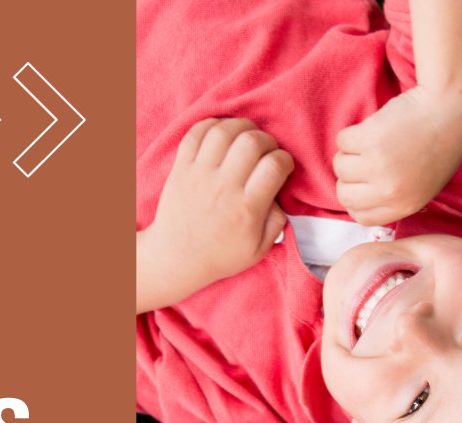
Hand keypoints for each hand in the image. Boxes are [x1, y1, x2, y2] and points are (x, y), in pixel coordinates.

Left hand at [140, 118, 292, 310]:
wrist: (176, 259)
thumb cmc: (220, 255)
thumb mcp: (259, 249)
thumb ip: (277, 222)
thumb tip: (280, 194)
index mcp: (247, 208)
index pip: (274, 166)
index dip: (285, 159)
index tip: (282, 166)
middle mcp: (223, 187)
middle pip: (252, 141)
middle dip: (267, 139)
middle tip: (266, 150)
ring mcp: (200, 175)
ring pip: (224, 131)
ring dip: (241, 126)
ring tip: (246, 136)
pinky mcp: (181, 168)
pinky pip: (195, 133)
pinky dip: (211, 125)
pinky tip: (222, 133)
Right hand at [333, 86, 461, 225]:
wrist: (450, 108)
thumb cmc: (439, 143)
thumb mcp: (423, 185)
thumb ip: (395, 197)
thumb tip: (361, 196)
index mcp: (405, 205)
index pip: (361, 217)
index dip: (356, 200)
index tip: (359, 185)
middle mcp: (389, 191)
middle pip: (344, 194)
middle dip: (349, 176)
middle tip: (366, 157)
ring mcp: (377, 166)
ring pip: (339, 165)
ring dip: (350, 151)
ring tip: (374, 139)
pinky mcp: (368, 141)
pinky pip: (343, 141)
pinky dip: (353, 132)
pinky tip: (376, 126)